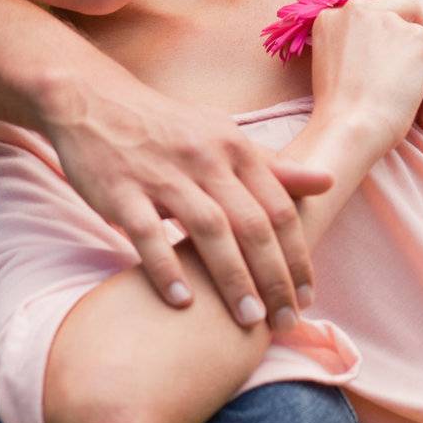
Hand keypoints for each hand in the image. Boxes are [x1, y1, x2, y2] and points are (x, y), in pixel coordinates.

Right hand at [44, 83, 334, 330]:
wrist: (95, 102)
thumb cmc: (168, 129)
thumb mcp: (224, 137)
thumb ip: (273, 165)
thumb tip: (326, 181)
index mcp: (234, 148)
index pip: (279, 208)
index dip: (298, 255)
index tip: (308, 297)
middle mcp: (205, 159)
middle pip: (252, 223)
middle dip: (274, 277)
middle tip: (285, 321)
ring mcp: (162, 174)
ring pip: (209, 229)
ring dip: (232, 278)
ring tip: (248, 319)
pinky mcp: (121, 190)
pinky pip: (147, 233)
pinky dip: (166, 268)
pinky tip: (181, 303)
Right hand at [309, 0, 422, 159]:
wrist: (347, 128)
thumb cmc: (337, 112)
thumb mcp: (331, 65)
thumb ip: (353, 47)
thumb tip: (387, 55)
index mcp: (332, 16)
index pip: (371, 14)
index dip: (386, 38)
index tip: (389, 65)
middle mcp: (359, 9)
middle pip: (403, 8)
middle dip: (414, 36)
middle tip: (417, 70)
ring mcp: (391, 21)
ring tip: (419, 109)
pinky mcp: (420, 40)